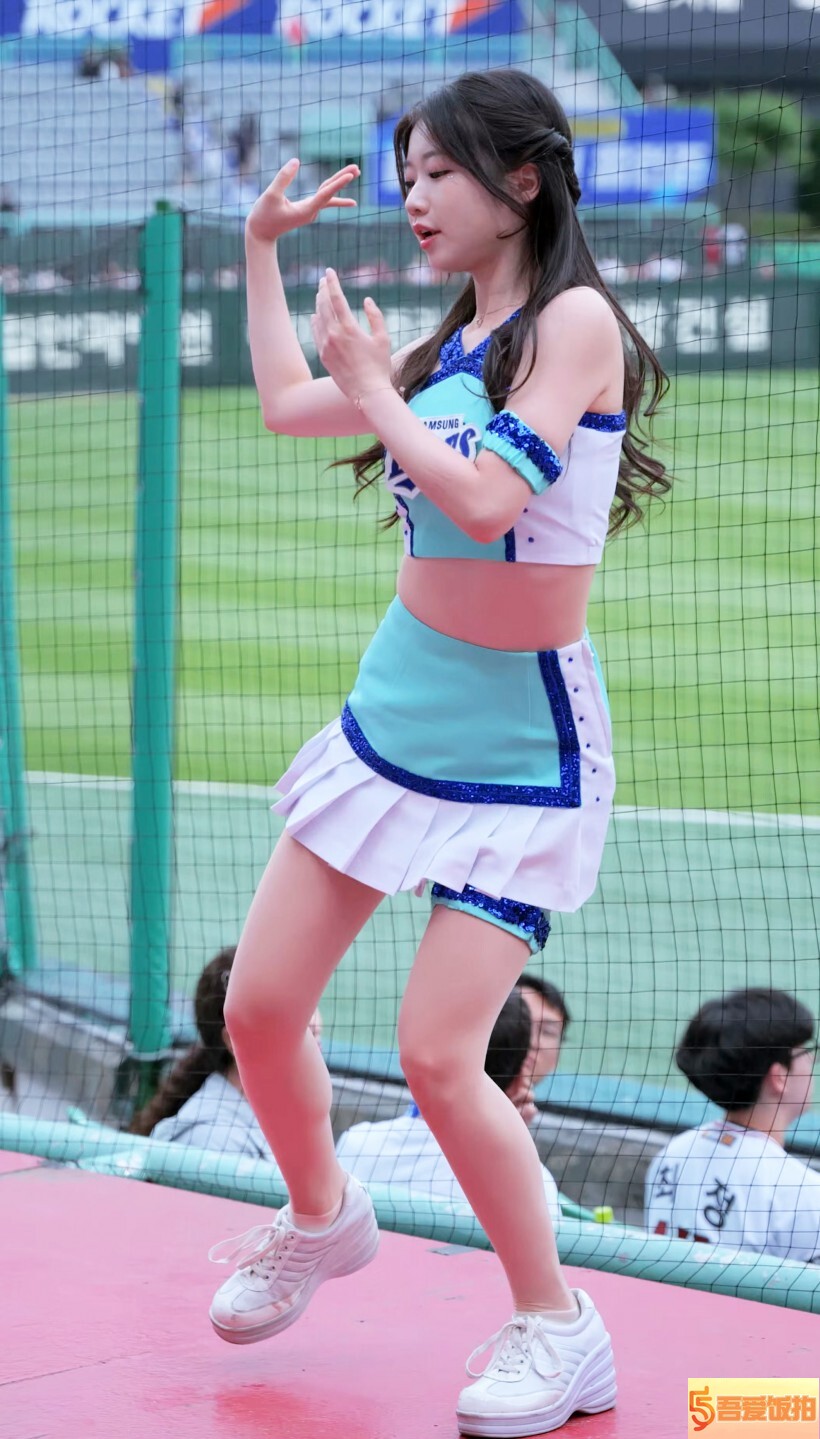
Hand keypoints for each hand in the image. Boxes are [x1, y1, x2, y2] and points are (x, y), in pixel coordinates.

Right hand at [246, 159, 358, 243]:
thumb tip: (297, 161)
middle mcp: (311, 211)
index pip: (325, 194)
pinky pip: (322, 197)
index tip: (351, 175)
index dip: (338, 183)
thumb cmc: (263, 215)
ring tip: (355, 173)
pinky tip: (340, 188)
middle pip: (330, 192)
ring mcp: (310, 211)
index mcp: (305, 210)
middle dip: (344, 180)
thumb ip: (283, 178)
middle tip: (358, 169)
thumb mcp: (270, 195)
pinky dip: (331, 190)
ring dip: (340, 183)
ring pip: (327, 193)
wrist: (260, 233)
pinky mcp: (306, 209)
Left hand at [311, 268, 392, 400]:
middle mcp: (334, 335)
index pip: (336, 298)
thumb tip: (366, 300)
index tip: (329, 271)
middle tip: (323, 280)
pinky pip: (316, 333)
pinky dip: (315, 321)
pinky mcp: (323, 356)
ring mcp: (326, 345)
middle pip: (324, 305)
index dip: (332, 282)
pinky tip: (316, 315)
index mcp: (349, 328)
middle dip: (323, 290)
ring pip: (318, 318)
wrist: (367, 392)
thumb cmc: (379, 366)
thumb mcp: (383, 338)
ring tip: (319, 294)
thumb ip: (375, 316)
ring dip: (318, 304)